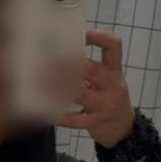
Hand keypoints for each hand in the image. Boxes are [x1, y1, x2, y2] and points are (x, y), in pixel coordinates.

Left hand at [50, 30, 136, 148]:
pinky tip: (48, 113)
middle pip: (88, 68)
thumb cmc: (108, 97)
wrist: (123, 128)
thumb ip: (89, 68)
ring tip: (38, 84)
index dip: (98, 36)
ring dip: (56, 88)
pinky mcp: (97, 121)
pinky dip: (60, 116)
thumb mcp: (107, 80)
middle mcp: (112, 85)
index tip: (81, 33)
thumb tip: (56, 55)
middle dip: (63, 64)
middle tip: (42, 61)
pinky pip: (76, 119)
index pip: (113, 46)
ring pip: (78, 93)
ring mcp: (106, 104)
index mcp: (114, 70)